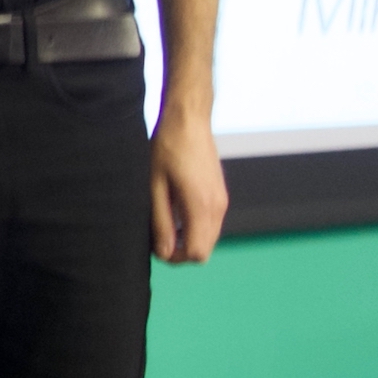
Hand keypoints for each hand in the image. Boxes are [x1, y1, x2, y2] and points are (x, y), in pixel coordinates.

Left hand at [152, 111, 226, 264]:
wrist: (188, 119)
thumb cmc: (168, 147)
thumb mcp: (155, 186)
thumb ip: (161, 222)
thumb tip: (164, 252)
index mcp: (201, 206)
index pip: (196, 253)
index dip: (174, 258)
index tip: (156, 246)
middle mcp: (217, 207)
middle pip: (205, 250)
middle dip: (181, 251)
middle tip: (158, 237)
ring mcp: (222, 200)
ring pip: (209, 237)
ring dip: (188, 238)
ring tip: (165, 222)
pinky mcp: (220, 193)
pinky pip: (211, 223)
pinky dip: (195, 226)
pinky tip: (176, 210)